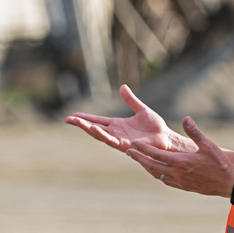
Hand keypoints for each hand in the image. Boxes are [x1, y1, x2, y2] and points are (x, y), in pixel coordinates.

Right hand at [65, 85, 195, 152]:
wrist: (166, 139)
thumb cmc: (156, 127)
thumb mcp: (141, 109)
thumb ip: (131, 100)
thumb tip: (122, 87)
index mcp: (118, 125)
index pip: (97, 120)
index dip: (85, 118)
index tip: (72, 115)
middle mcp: (116, 133)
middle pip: (94, 128)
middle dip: (81, 124)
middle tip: (68, 119)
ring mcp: (119, 140)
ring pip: (99, 134)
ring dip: (87, 128)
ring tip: (77, 122)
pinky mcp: (125, 145)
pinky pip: (111, 140)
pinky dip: (102, 135)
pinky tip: (93, 129)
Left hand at [127, 116, 233, 196]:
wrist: (228, 184)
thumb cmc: (219, 163)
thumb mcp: (209, 145)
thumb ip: (195, 132)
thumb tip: (186, 118)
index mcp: (182, 162)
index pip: (157, 154)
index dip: (143, 149)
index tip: (133, 144)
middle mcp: (178, 173)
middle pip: (152, 166)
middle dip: (139, 158)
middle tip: (128, 152)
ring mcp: (180, 181)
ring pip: (157, 174)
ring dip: (147, 167)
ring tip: (139, 160)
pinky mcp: (183, 186)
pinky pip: (165, 180)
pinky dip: (157, 174)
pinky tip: (155, 170)